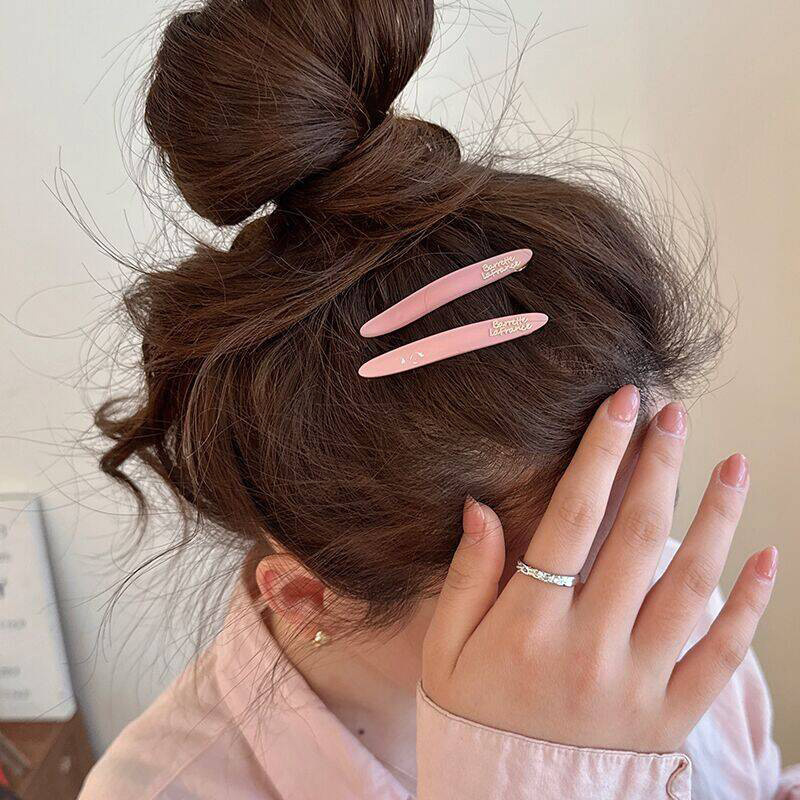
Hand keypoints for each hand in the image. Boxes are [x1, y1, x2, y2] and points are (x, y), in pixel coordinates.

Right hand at [421, 385, 776, 752]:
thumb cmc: (473, 716)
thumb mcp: (446, 649)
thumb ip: (467, 577)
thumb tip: (481, 508)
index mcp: (528, 627)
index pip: (572, 519)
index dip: (600, 454)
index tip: (621, 405)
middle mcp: (589, 650)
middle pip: (637, 537)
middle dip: (660, 466)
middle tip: (677, 417)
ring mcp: (638, 685)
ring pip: (689, 586)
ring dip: (716, 519)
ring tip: (734, 465)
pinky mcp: (671, 715)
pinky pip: (722, 655)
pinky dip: (749, 605)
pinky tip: (767, 557)